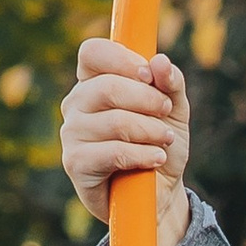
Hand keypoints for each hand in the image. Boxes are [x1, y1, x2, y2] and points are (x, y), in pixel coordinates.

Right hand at [61, 37, 192, 245]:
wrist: (160, 193)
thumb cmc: (159, 143)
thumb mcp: (174, 110)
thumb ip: (171, 83)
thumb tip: (160, 61)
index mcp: (93, 82)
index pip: (92, 53)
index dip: (121, 59)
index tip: (148, 75)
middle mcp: (76, 104)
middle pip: (106, 87)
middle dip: (146, 99)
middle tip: (165, 112)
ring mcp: (72, 134)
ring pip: (113, 121)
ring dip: (149, 130)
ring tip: (165, 141)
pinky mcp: (75, 163)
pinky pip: (112, 152)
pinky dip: (141, 154)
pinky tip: (156, 158)